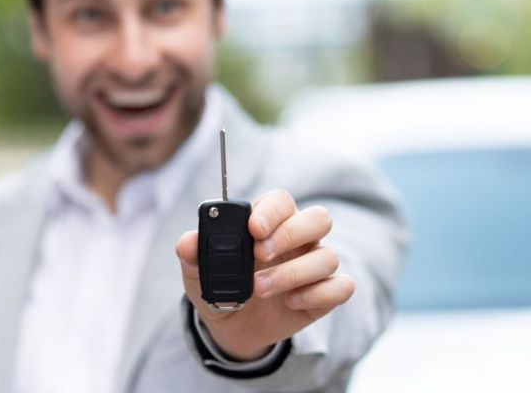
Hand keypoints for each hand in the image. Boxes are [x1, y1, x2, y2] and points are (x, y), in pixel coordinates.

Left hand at [175, 189, 355, 360]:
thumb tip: (187, 242)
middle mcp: (300, 239)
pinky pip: (342, 287)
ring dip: (292, 273)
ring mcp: (316, 266)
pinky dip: (318, 294)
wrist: (233, 329)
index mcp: (271, 223)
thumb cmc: (222, 290)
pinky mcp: (326, 293)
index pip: (282, 201)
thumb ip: (194, 255)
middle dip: (290, 234)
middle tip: (260, 254)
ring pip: (327, 257)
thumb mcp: (198, 275)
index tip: (252, 228)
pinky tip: (291, 302)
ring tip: (259, 289)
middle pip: (319, 218)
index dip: (272, 211)